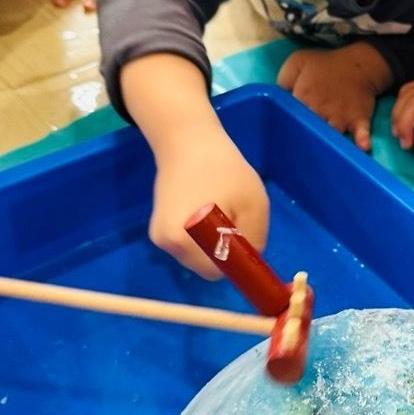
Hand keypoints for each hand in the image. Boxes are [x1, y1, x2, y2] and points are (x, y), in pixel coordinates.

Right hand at [149, 123, 269, 277]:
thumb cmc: (223, 169)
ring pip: (198, 257)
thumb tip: (249, 258)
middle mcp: (167, 244)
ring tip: (216, 208)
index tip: (242, 234)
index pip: (217, 272)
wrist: (187, 142)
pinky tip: (203, 209)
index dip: (235, 259)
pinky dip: (200, 235)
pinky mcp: (158, 230)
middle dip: (223, 250)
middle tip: (231, 216)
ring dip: (212, 242)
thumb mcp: (254, 204)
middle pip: (206, 267)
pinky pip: (188, 245)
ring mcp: (159, 238)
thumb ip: (255, 239)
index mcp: (185, 240)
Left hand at [277, 44, 391, 151]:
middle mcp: (321, 109)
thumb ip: (283, 79)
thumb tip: (278, 97)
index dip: (286, 124)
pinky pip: (362, 132)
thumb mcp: (298, 61)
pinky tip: (362, 146)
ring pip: (332, 134)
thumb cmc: (326, 64)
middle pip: (309, 129)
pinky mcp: (359, 119)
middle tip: (300, 146)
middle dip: (304, 137)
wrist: (359, 64)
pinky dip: (362, 139)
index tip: (284, 130)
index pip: (289, 117)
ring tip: (323, 154)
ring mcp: (341, 116)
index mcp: (304, 97)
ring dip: (329, 143)